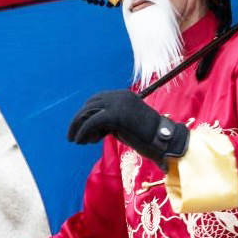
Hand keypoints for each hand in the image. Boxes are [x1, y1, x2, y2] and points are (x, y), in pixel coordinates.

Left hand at [67, 89, 188, 168]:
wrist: (164, 141)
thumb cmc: (149, 137)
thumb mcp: (128, 124)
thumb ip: (113, 121)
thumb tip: (96, 128)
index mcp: (123, 96)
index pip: (97, 100)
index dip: (87, 114)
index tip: (82, 129)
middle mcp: (119, 96)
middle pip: (90, 104)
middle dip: (79, 120)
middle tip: (73, 136)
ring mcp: (117, 104)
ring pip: (88, 113)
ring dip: (78, 127)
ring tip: (76, 141)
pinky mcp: (115, 115)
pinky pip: (91, 122)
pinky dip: (83, 132)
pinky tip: (80, 141)